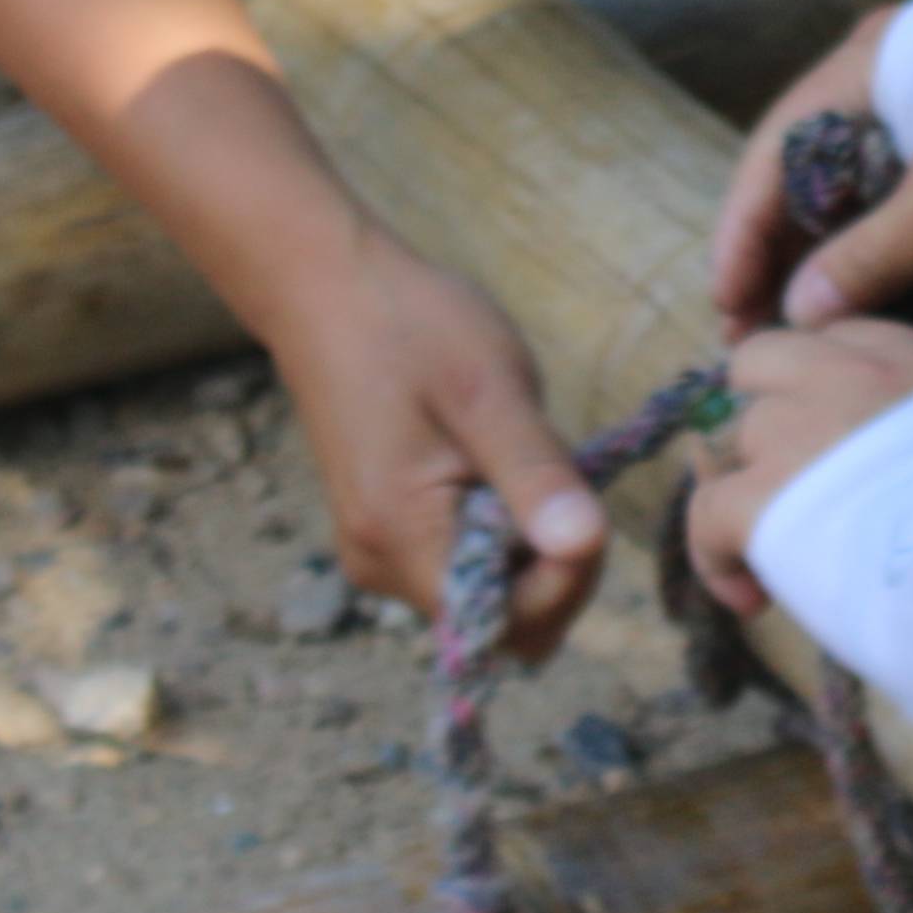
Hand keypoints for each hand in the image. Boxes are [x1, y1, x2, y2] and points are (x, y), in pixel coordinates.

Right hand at [266, 228, 608, 659]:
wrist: (326, 288)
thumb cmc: (408, 326)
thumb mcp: (489, 390)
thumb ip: (536, 474)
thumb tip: (587, 546)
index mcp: (402, 539)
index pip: (511, 624)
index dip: (568, 578)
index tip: (584, 506)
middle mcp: (381, 568)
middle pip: (505, 620)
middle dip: (553, 562)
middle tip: (552, 470)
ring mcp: (379, 554)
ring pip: (491, 591)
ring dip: (527, 538)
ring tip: (512, 453)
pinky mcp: (386, 532)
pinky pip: (467, 560)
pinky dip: (500, 523)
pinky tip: (489, 457)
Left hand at [686, 318, 912, 618]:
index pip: (838, 341)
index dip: (826, 388)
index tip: (844, 441)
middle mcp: (845, 376)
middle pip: (765, 369)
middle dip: (768, 418)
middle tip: (791, 482)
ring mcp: (796, 432)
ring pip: (732, 438)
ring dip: (747, 486)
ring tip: (773, 552)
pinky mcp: (763, 498)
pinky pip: (705, 513)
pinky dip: (714, 555)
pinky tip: (748, 599)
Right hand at [707, 7, 891, 331]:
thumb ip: (875, 255)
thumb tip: (798, 313)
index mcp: (873, 62)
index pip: (778, 148)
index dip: (745, 230)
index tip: (727, 301)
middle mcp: (886, 80)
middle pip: (807, 173)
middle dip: (778, 253)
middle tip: (747, 329)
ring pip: (851, 197)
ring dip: (823, 263)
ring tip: (789, 332)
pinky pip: (899, 210)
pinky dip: (877, 257)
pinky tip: (854, 311)